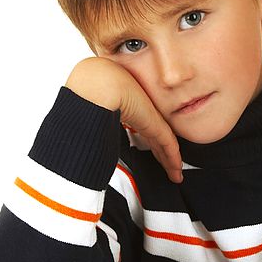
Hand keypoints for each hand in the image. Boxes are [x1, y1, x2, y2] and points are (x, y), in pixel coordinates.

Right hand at [64, 57, 182, 182]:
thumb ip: (97, 118)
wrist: (98, 85)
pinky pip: (170, 148)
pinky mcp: (156, 126)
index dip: (149, 141)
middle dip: (162, 154)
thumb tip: (85, 132)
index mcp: (129, 105)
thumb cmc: (91, 88)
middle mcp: (142, 112)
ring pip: (165, 146)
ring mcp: (151, 119)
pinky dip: (173, 161)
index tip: (153, 151)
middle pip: (156, 138)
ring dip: (170, 162)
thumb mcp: (95, 105)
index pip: (144, 126)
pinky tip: (176, 172)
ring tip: (175, 175)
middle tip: (170, 167)